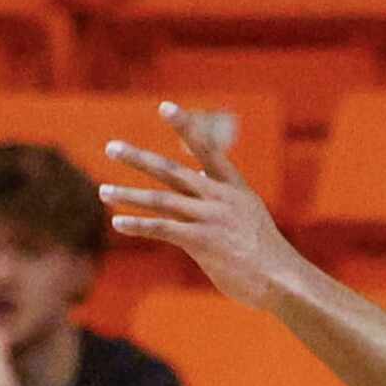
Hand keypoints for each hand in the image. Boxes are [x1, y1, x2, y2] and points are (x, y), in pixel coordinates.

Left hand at [103, 102, 302, 309]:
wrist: (282, 278)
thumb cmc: (263, 251)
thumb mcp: (247, 213)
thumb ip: (222, 197)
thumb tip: (201, 180)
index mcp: (234, 187)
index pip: (207, 149)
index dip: (186, 127)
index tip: (165, 106)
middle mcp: (220, 197)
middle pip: (173, 171)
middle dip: (139, 158)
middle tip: (111, 147)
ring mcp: (211, 218)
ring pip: (162, 199)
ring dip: (129, 194)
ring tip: (103, 191)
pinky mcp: (202, 241)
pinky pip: (163, 229)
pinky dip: (138, 225)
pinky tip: (118, 222)